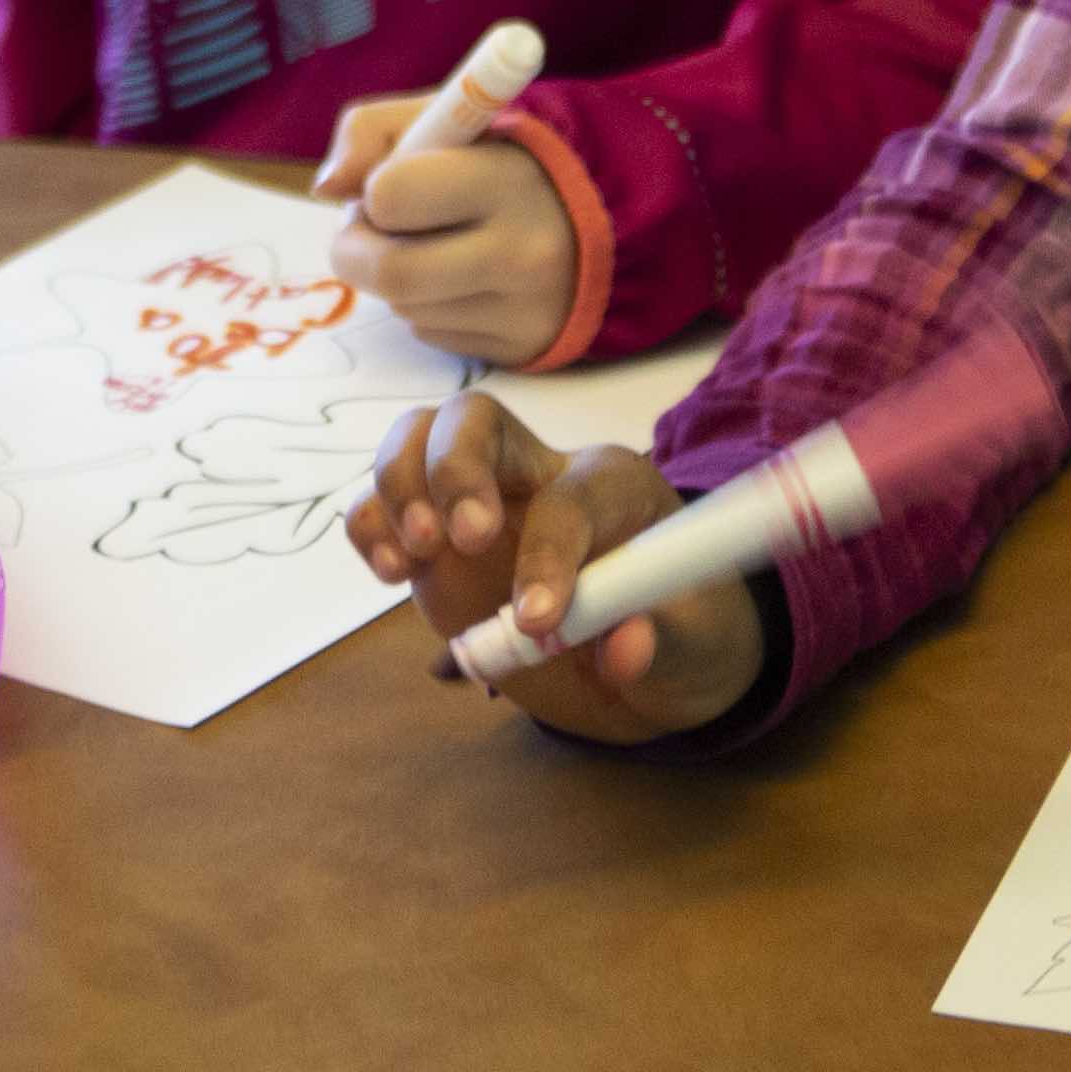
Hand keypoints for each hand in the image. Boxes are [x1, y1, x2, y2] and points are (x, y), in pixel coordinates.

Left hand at [312, 100, 581, 365]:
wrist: (602, 212)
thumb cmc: (505, 156)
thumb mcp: (447, 116)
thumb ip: (372, 131)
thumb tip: (327, 188)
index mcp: (504, 178)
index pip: (390, 196)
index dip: (375, 191)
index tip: (388, 186)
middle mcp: (521, 251)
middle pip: (390, 273)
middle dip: (357, 251)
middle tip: (367, 232)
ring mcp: (525, 308)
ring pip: (406, 308)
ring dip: (396, 278)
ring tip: (430, 243)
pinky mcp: (523, 347)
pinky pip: (435, 335)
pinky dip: (427, 306)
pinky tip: (458, 276)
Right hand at [343, 393, 760, 743]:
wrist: (655, 652)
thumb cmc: (685, 638)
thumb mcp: (697, 650)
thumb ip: (666, 644)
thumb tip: (624, 646)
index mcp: (615, 487)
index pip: (571, 496)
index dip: (550, 551)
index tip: (538, 619)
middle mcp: (539, 475)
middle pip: (476, 419)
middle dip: (455, 466)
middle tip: (461, 540)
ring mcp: (479, 500)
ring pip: (417, 440)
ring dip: (401, 486)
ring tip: (413, 558)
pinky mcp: (437, 541)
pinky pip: (383, 504)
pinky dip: (372, 525)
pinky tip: (391, 569)